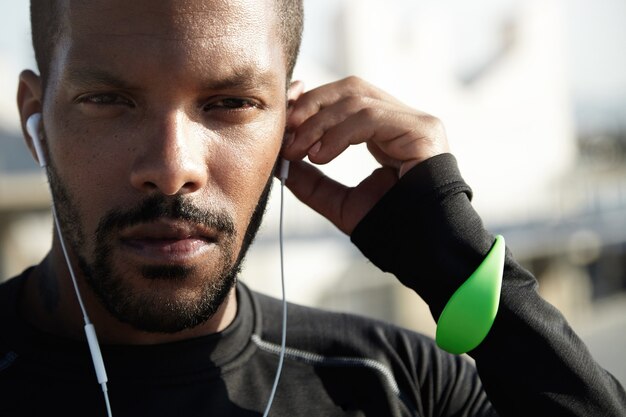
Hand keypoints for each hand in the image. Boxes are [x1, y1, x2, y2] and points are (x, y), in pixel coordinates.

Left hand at [281, 76, 449, 234]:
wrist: (420, 248)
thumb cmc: (386, 226)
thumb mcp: (337, 201)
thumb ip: (310, 180)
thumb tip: (280, 160)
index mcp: (386, 132)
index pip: (346, 96)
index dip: (312, 101)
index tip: (285, 116)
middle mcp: (403, 121)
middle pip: (351, 88)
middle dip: (312, 106)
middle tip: (287, 133)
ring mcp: (416, 122)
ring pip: (358, 99)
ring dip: (319, 123)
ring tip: (300, 152)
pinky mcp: (422, 130)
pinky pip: (371, 117)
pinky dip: (338, 133)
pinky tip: (321, 155)